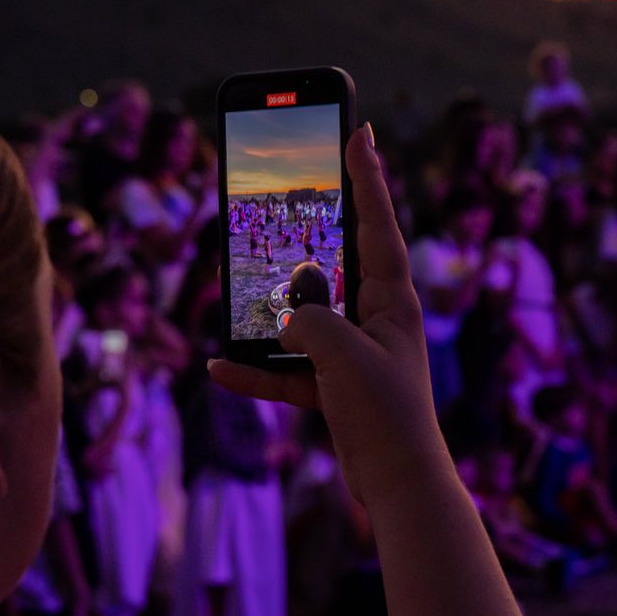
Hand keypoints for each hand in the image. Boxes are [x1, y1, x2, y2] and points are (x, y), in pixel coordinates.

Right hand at [209, 123, 438, 504]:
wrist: (396, 482)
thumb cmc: (384, 413)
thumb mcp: (344, 355)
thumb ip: (310, 323)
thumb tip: (289, 318)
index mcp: (391, 300)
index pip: (377, 224)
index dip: (367, 177)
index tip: (358, 132)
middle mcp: (374, 317)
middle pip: (333, 261)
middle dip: (305, 232)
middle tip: (282, 196)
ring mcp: (353, 350)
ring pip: (303, 314)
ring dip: (268, 307)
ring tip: (231, 284)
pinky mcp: (334, 384)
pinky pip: (288, 368)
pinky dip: (257, 369)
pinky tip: (220, 367)